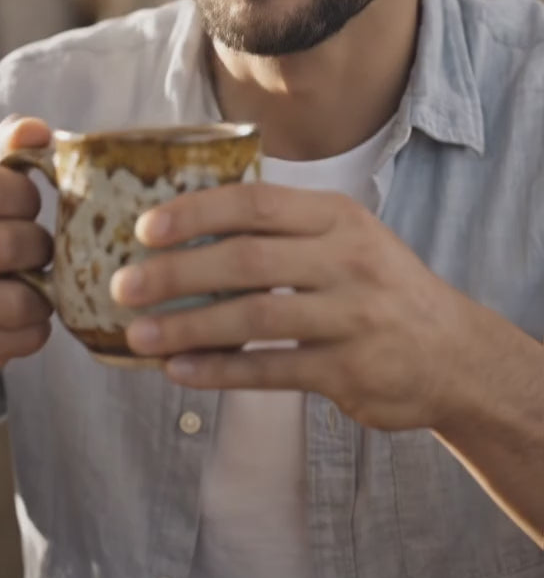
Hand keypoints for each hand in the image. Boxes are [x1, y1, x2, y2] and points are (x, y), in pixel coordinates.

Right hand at [0, 116, 53, 386]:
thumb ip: (14, 152)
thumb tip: (37, 131)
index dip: (29, 199)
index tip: (29, 208)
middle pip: (10, 245)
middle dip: (41, 249)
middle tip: (41, 252)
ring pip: (16, 302)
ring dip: (43, 297)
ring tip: (38, 288)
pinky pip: (15, 341)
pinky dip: (34, 331)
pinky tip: (25, 320)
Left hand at [110, 181, 473, 430]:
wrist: (454, 355)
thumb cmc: (382, 289)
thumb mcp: (347, 240)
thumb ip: (284, 231)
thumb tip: (188, 230)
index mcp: (338, 218)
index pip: (257, 204)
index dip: (196, 213)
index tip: (144, 228)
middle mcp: (347, 261)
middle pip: (247, 260)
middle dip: (177, 272)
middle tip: (123, 285)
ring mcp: (350, 316)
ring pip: (254, 318)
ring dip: (188, 328)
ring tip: (138, 335)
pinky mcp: (348, 370)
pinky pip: (272, 371)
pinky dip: (221, 372)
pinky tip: (180, 372)